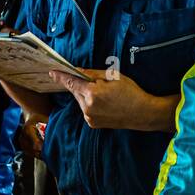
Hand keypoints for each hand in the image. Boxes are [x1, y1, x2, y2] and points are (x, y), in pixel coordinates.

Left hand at [48, 67, 163, 130]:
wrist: (142, 113)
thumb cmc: (130, 92)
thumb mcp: (113, 76)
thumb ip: (92, 74)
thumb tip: (78, 71)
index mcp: (93, 93)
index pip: (72, 82)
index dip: (61, 76)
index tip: (52, 72)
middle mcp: (88, 107)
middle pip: (76, 91)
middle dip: (81, 85)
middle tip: (98, 83)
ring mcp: (89, 117)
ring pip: (80, 100)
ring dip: (86, 94)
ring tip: (105, 95)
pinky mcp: (92, 123)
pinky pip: (85, 109)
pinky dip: (90, 103)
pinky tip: (104, 103)